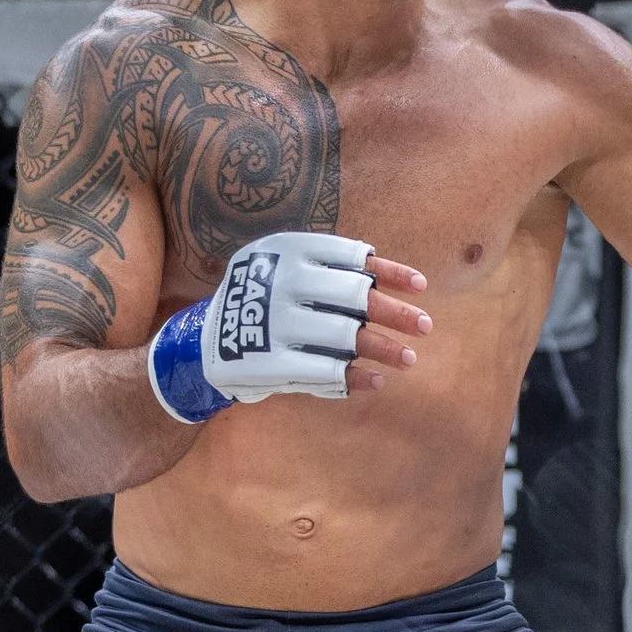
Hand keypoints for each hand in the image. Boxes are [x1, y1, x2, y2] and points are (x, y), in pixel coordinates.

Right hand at [149, 235, 433, 422]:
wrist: (205, 343)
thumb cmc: (266, 303)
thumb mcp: (288, 272)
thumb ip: (335, 272)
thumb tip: (405, 287)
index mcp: (286, 250)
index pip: (351, 257)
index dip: (390, 273)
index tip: (420, 287)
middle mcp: (280, 281)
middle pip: (356, 296)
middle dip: (397, 313)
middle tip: (426, 326)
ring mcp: (274, 322)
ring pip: (347, 335)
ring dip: (385, 347)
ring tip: (408, 358)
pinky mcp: (269, 361)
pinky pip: (326, 371)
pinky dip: (357, 377)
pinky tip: (376, 381)